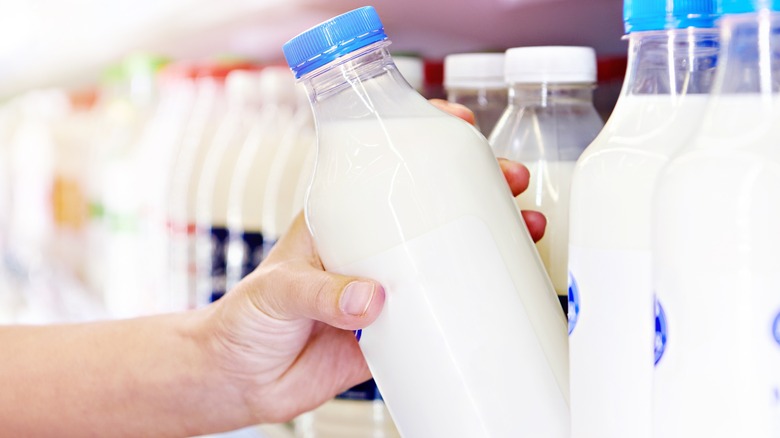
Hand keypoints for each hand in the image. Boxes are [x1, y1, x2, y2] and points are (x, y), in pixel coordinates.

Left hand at [205, 100, 547, 425]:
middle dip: (476, 186)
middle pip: (430, 205)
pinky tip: (502, 290)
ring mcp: (387, 285)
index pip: (381, 165)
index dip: (420, 138)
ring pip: (445, 253)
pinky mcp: (396, 328)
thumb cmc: (244, 320)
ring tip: (525, 229)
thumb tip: (372, 297)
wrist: (241, 382)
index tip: (457, 125)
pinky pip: (442, 309)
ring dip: (486, 238)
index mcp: (336, 220)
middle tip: (509, 181)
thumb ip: (321, 292)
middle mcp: (368, 246)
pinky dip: (475, 297)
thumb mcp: (276, 292)